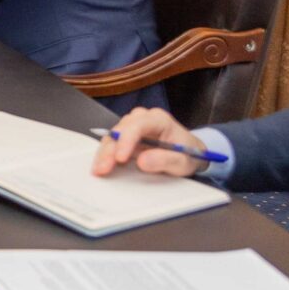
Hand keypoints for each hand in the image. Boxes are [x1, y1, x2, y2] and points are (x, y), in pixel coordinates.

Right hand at [91, 108, 210, 176]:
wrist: (189, 155)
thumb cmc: (188, 154)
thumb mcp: (182, 161)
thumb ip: (165, 160)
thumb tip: (143, 161)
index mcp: (159, 119)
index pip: (138, 125)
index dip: (126, 141)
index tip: (120, 158)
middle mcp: (142, 119)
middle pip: (121, 130)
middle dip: (110, 150)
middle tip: (104, 168)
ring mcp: (132, 128)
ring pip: (112, 136)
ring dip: (104, 153)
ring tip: (100, 170)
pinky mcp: (125, 139)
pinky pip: (112, 144)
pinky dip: (105, 156)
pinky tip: (101, 166)